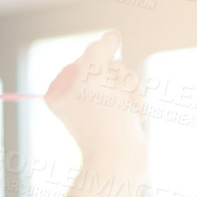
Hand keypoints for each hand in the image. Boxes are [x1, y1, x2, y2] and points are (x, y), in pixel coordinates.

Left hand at [43, 31, 147, 166]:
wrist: (119, 159)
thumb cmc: (103, 118)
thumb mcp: (94, 73)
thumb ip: (99, 49)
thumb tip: (111, 36)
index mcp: (59, 87)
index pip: (92, 53)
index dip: (104, 65)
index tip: (99, 88)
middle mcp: (75, 96)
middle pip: (110, 63)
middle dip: (119, 78)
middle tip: (114, 101)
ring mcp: (98, 106)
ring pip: (125, 76)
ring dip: (131, 91)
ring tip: (125, 111)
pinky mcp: (117, 115)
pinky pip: (134, 93)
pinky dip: (137, 102)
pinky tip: (134, 117)